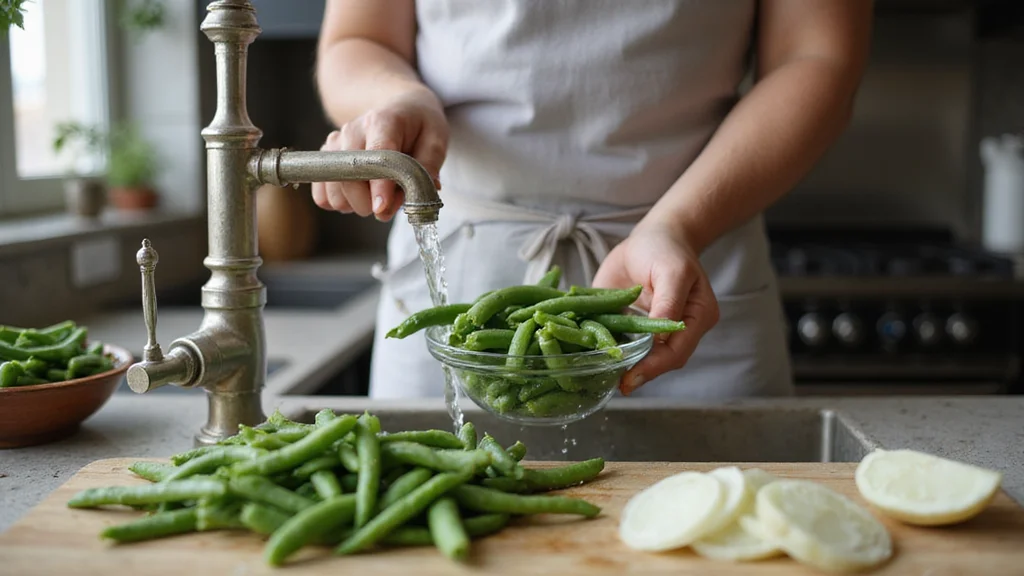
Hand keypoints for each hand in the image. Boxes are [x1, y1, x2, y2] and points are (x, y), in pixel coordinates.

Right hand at [312, 89, 448, 221]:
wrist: (400, 107)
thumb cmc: (420, 125)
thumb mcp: (436, 141)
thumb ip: (426, 170)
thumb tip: (414, 201)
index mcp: (383, 122)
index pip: (375, 157)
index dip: (378, 186)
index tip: (381, 209)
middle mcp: (352, 130)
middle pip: (347, 175)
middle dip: (365, 202)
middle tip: (385, 210)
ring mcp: (335, 143)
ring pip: (331, 185)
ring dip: (350, 204)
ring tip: (373, 199)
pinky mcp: (326, 157)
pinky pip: (320, 189)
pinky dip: (335, 202)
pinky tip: (356, 198)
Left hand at [592, 223, 719, 395]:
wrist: (652, 236)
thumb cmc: (666, 249)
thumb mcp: (672, 271)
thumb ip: (668, 302)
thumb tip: (661, 336)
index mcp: (696, 319)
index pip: (676, 352)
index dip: (653, 367)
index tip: (631, 378)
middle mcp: (677, 330)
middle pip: (660, 361)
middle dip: (638, 373)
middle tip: (616, 385)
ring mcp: (653, 330)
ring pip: (640, 356)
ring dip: (622, 366)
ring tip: (601, 377)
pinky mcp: (632, 325)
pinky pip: (622, 341)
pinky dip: (607, 349)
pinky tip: (592, 358)